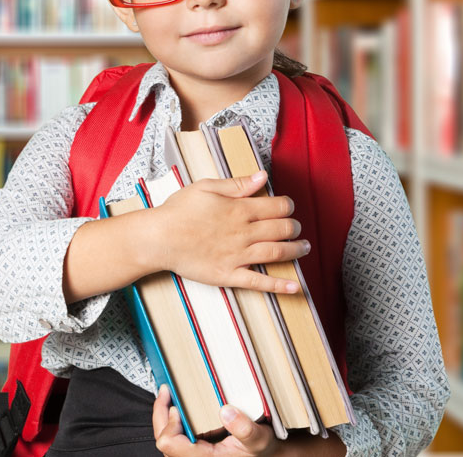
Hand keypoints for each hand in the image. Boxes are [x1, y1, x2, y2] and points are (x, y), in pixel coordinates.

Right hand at [150, 171, 308, 293]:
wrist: (158, 238)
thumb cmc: (178, 210)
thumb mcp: (206, 187)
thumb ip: (237, 184)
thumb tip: (262, 177)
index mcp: (239, 209)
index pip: (277, 207)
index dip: (288, 206)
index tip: (288, 207)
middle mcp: (243, 233)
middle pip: (281, 229)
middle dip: (294, 227)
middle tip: (296, 228)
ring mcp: (238, 256)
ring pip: (277, 253)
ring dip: (295, 250)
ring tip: (304, 248)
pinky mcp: (229, 275)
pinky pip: (259, 282)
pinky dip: (280, 285)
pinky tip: (295, 286)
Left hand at [153, 385, 279, 456]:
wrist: (267, 455)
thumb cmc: (261, 450)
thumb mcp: (259, 438)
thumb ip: (245, 428)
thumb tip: (225, 411)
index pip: (171, 444)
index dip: (170, 424)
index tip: (177, 406)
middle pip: (164, 441)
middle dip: (161, 414)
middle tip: (165, 391)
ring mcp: (194, 455)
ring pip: (167, 441)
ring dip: (165, 417)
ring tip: (169, 396)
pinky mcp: (195, 452)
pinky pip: (175, 440)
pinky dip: (173, 422)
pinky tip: (178, 408)